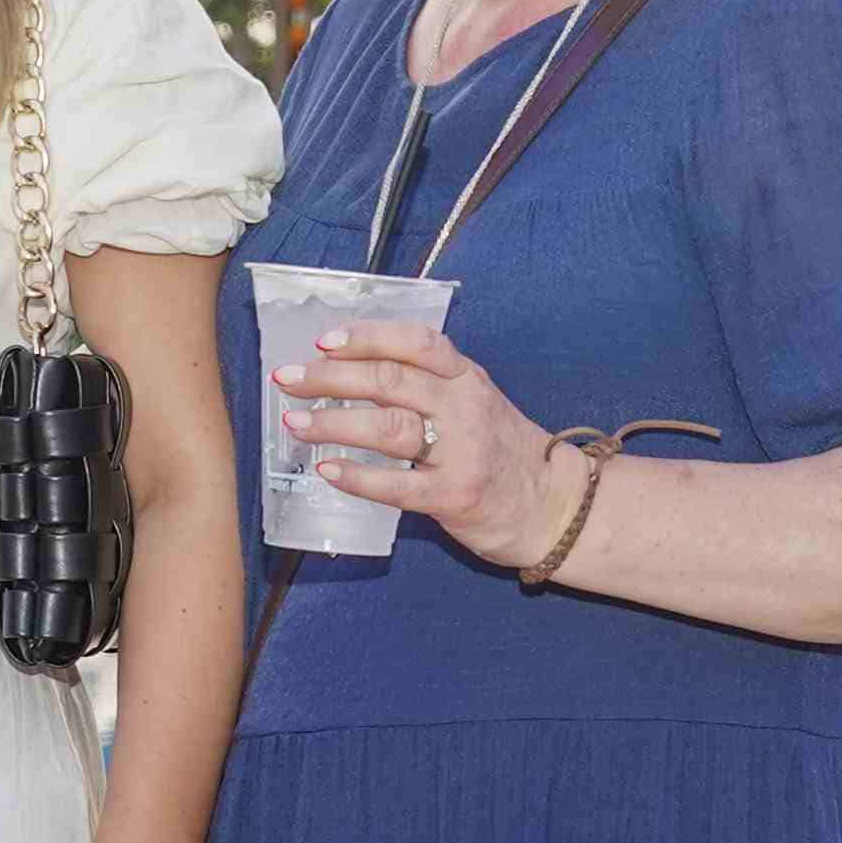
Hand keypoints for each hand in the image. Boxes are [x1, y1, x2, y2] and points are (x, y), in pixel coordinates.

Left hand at [288, 315, 563, 565]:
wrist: (553, 505)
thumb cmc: (503, 453)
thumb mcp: (476, 402)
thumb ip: (430, 385)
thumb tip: (355, 374)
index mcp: (466, 378)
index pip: (414, 343)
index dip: (366, 337)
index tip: (324, 340)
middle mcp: (463, 407)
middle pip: (389, 381)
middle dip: (330, 377)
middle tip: (288, 379)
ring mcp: (461, 452)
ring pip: (388, 427)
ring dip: (334, 423)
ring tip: (295, 422)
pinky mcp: (455, 495)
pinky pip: (398, 485)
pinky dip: (359, 477)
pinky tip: (329, 470)